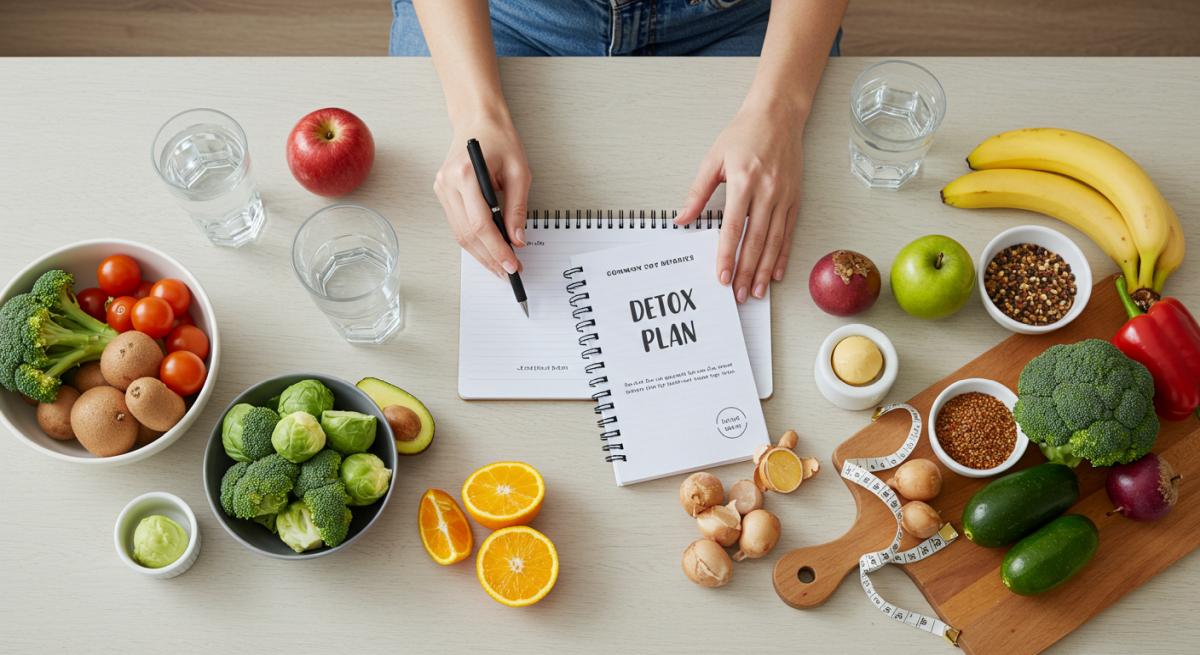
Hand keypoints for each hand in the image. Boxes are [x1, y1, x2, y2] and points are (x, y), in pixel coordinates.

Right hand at [433, 111, 530, 277]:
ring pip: (459, 234)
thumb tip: (517, 239)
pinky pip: (457, 224)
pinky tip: (488, 250)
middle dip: (489, 257)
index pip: (480, 224)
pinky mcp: (442, 192)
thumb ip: (517, 208)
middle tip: (509, 272)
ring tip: (500, 266)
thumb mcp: (519, 172)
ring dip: (480, 253)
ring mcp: (441, 188)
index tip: (512, 264)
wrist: (478, 120)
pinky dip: (473, 240)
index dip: (497, 249)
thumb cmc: (499, 139)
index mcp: (466, 175)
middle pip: (467, 234)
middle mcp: (447, 183)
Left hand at [677, 102, 804, 301]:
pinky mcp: (795, 198)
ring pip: (775, 241)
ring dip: (764, 269)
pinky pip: (789, 232)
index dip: (728, 254)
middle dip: (746, 270)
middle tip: (738, 294)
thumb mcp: (713, 160)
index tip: (722, 276)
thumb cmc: (743, 135)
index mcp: (744, 181)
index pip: (734, 227)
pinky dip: (783, 254)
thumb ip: (697, 193)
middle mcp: (767, 191)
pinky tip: (775, 272)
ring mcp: (784, 196)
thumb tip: (680, 220)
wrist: (778, 115)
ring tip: (756, 291)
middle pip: (756, 240)